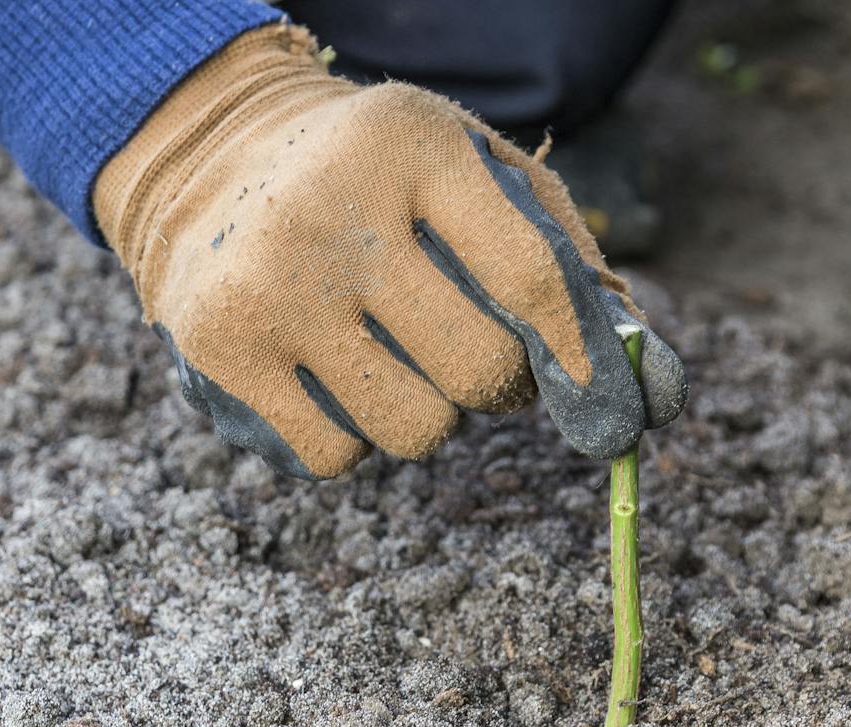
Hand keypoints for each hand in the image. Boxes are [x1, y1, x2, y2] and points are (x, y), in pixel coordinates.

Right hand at [94, 24, 685, 478]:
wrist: (206, 156)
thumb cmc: (383, 178)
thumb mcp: (470, 167)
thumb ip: (563, 251)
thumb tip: (643, 378)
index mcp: (412, 146)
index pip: (529, 277)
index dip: (578, 353)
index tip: (595, 393)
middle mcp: (333, 210)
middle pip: (479, 371)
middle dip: (501, 387)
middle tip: (482, 365)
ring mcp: (270, 283)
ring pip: (416, 431)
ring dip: (429, 417)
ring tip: (399, 360)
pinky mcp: (221, 346)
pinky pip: (339, 457)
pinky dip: (355, 439)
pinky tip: (335, 378)